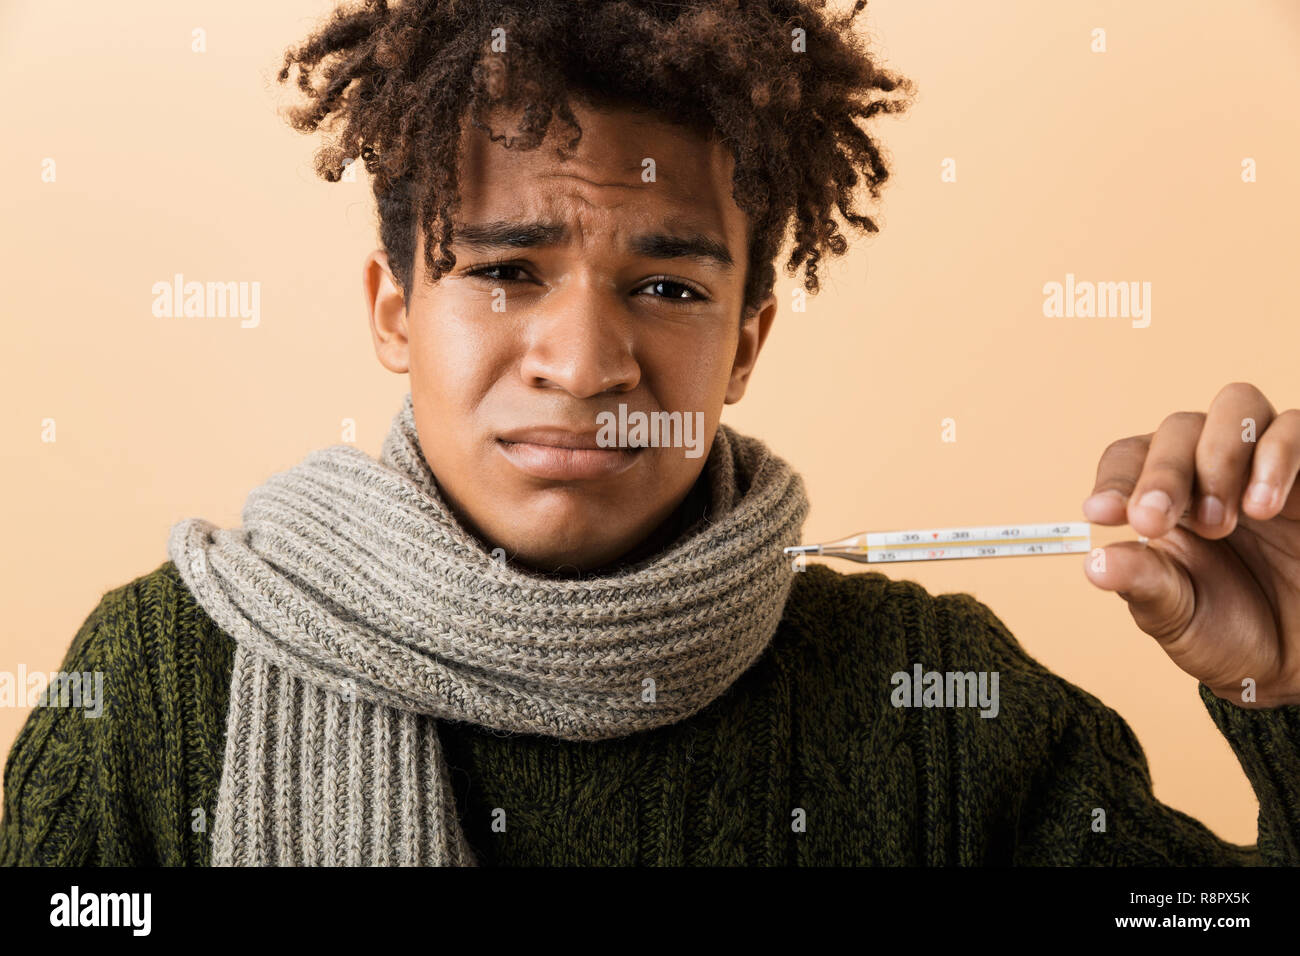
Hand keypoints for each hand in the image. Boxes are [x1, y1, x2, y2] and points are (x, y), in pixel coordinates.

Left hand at [1081, 383, 1299, 708]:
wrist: (1297, 664)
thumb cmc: (1230, 634)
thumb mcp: (1177, 616)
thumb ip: (1141, 584)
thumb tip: (1094, 564)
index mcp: (1165, 497)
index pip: (1130, 458)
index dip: (1115, 478)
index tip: (1102, 515)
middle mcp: (1212, 470)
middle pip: (1180, 427)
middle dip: (1164, 471)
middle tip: (1156, 522)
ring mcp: (1266, 466)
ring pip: (1238, 406)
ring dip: (1220, 454)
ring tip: (1220, 521)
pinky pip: (1297, 428)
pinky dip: (1278, 456)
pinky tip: (1264, 505)